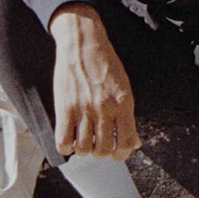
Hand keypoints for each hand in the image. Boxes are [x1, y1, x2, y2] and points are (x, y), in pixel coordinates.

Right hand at [47, 3, 140, 158]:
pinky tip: (69, 140)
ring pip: (84, 149)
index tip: (117, 152)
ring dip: (83, 150)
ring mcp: (83, 109)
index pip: (127, 143)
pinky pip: (63, 141)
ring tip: (82, 140)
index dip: (122, 153)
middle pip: (103, 150)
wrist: (83, 43)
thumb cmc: (105, 64)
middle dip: (101, 152)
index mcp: (123, 104)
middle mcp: (105, 109)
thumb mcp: (124, 88)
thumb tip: (135, 143)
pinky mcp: (65, 107)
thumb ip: (128, 117)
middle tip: (97, 144)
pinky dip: (66, 147)